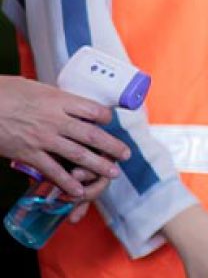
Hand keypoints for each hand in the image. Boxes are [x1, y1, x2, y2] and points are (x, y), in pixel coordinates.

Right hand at [0, 75, 128, 198]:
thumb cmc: (2, 91)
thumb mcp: (33, 87)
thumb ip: (51, 97)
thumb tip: (61, 99)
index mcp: (59, 100)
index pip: (93, 110)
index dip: (105, 118)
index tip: (109, 122)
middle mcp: (56, 120)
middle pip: (92, 134)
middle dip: (112, 146)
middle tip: (126, 154)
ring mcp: (43, 138)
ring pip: (78, 154)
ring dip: (98, 165)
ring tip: (113, 173)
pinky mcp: (28, 154)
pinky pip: (52, 170)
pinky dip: (67, 182)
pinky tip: (77, 190)